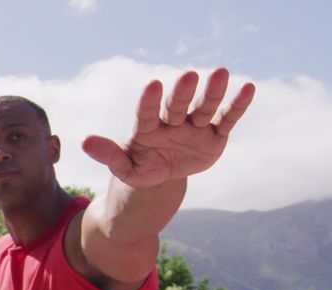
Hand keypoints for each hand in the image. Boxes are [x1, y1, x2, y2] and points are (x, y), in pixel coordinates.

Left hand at [82, 67, 254, 189]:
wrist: (162, 175)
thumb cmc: (139, 167)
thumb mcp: (124, 167)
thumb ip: (109, 154)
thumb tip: (84, 142)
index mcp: (148, 128)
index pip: (147, 113)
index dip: (150, 101)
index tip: (153, 85)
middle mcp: (172, 122)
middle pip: (177, 106)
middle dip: (183, 93)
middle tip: (189, 76)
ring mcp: (194, 127)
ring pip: (204, 108)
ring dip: (213, 93)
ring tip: (221, 73)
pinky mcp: (215, 135)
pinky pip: (226, 119)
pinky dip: (236, 106)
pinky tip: (247, 88)